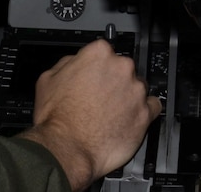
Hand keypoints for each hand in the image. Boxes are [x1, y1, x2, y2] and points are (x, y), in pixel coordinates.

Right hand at [19, 39, 159, 189]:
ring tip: (111, 113)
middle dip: (114, 82)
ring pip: (137, 88)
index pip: (104, 52)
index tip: (95, 76)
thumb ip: (67, 64)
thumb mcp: (48, 79)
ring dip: (128, 97)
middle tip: (100, 98)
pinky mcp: (145, 113)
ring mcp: (135, 91)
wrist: (66, 148)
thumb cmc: (57, 119)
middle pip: (123, 69)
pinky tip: (130, 118)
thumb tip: (75, 63)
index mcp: (99, 54)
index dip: (97, 67)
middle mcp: (121, 68)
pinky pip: (152, 107)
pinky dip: (143, 112)